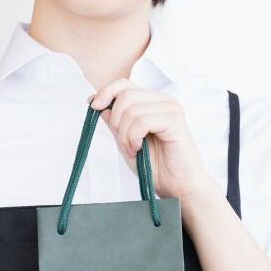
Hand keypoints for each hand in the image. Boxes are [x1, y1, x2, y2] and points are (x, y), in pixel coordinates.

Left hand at [88, 79, 207, 201]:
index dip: (105, 92)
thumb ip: (114, 122)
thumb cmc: (155, 166)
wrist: (178, 186)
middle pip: (125, 95)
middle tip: (122, 143)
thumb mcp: (125, 141)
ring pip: (131, 110)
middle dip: (116, 121)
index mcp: (152, 102)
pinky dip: (133, 137)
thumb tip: (95, 101)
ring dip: (125, 134)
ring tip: (132, 150)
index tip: (93, 106)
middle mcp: (163, 101)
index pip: (124, 84)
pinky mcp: (174, 120)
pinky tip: (138, 149)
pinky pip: (142, 121)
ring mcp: (170, 109)